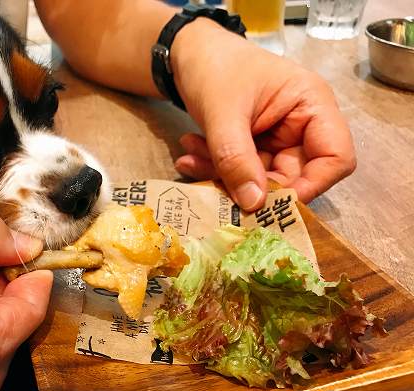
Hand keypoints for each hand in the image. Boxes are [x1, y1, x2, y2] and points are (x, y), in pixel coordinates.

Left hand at [170, 20, 355, 210]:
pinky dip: (214, 169)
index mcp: (311, 105)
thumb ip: (236, 159)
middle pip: (293, 177)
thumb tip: (254, 204)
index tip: (273, 203)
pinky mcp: (253, 147)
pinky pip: (240, 172)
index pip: (336, 158)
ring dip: (223, 176)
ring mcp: (276, 138)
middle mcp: (301, 125)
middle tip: (213, 183)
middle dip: (251, 185)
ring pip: (260, 179)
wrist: (188, 53)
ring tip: (189, 158)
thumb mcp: (223, 113)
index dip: (312, 186)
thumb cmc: (214, 67)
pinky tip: (189, 154)